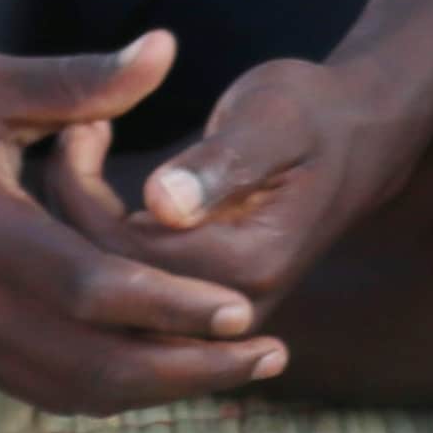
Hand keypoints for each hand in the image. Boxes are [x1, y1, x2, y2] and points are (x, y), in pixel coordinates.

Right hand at [0, 32, 289, 415]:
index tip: (246, 311)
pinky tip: (169, 371)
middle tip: (272, 354)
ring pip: (70, 390)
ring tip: (239, 370)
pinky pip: (40, 388)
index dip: (171, 308)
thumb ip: (80, 81)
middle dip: (189, 369)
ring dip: (159, 389)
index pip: (90, 293)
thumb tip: (168, 46)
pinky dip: (110, 388)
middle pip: (91, 365)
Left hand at [47, 52, 425, 321]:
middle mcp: (234, 308)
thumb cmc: (313, 114)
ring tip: (84, 146)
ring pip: (109, 297)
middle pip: (111, 285)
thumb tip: (164, 203)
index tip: (83, 120)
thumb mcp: (274, 119)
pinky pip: (125, 295)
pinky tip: (96, 184)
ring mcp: (218, 318)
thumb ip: (224, 162)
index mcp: (253, 264)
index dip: (85, 193)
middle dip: (72, 209)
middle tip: (78, 127)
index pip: (130, 252)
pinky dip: (96, 241)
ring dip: (78, 227)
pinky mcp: (202, 309)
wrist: (360, 138)